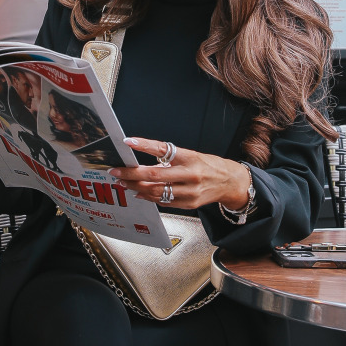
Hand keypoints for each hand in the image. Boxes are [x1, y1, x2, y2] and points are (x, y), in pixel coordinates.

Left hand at [112, 138, 251, 212]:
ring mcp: (189, 191)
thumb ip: (169, 158)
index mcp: (190, 157)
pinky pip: (164, 202)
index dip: (144, 145)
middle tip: (116, 171)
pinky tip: (139, 193)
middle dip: (131, 174)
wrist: (229, 182)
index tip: (128, 141)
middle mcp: (190, 174)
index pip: (163, 149)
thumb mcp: (191, 155)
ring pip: (156, 191)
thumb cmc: (207, 166)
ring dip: (136, 187)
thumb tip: (143, 161)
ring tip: (124, 183)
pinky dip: (149, 197)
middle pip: (154, 175)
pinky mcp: (189, 204)